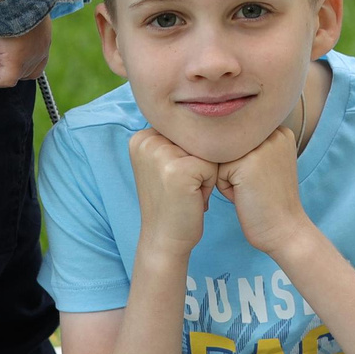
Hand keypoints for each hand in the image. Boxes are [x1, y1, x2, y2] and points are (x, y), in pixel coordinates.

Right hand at [0, 18, 54, 87]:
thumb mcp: (17, 10)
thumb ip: (13, 21)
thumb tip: (1, 20)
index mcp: (43, 34)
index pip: (37, 57)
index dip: (17, 56)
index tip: (3, 42)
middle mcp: (40, 49)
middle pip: (24, 68)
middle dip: (5, 59)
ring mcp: (31, 58)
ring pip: (12, 73)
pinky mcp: (18, 64)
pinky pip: (5, 80)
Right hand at [129, 128, 216, 256]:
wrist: (164, 240)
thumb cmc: (172, 203)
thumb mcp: (165, 164)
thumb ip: (176, 140)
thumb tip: (207, 113)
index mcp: (141, 137)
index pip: (185, 130)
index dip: (189, 155)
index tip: (176, 179)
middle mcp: (146, 141)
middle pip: (197, 137)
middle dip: (199, 163)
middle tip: (183, 188)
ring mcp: (160, 154)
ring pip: (207, 150)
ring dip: (205, 172)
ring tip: (188, 191)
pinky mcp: (178, 170)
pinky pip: (213, 166)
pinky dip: (209, 184)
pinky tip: (193, 198)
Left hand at [213, 126, 309, 256]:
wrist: (285, 229)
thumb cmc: (272, 200)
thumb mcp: (269, 162)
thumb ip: (251, 144)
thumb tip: (216, 134)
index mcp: (280, 131)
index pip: (239, 137)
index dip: (242, 161)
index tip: (263, 179)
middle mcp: (272, 133)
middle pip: (229, 145)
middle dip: (234, 168)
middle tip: (256, 186)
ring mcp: (260, 147)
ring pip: (221, 157)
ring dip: (228, 177)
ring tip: (250, 190)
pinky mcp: (245, 164)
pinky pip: (217, 172)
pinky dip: (225, 189)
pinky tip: (246, 196)